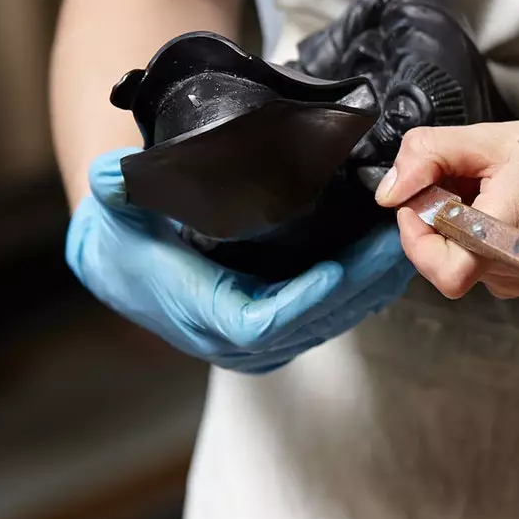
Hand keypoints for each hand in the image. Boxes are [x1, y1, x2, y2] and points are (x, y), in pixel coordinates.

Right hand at [67, 151, 414, 372]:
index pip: (261, 319)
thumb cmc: (123, 231)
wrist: (118, 262)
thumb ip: (118, 186)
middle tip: (396, 243)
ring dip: (368, 290)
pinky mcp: (272, 334)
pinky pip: (323, 320)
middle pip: (310, 322)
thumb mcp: (115, 201)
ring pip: (326, 324)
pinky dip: (358, 294)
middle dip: (358, 284)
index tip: (338, 267)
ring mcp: (254, 343)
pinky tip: (384, 265)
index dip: (304, 298)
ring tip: (402, 249)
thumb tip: (115, 176)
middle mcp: (230, 339)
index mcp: (199, 309)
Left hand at [374, 116, 518, 299]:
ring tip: (488, 184)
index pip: (434, 261)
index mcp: (505, 235)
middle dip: (434, 219)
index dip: (415, 225)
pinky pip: (480, 261)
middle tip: (456, 178)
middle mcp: (513, 269)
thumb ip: (431, 156)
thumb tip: (390, 188)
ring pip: (459, 261)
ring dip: (456, 224)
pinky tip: (499, 200)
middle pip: (440, 263)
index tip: (421, 188)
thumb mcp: (495, 138)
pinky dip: (476, 232)